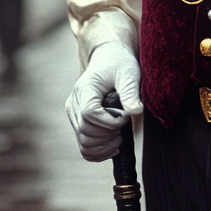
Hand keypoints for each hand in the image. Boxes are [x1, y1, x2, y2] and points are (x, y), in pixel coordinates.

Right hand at [64, 41, 142, 160]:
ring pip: (84, 143)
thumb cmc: (119, 63)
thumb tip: (136, 112)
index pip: (89, 113)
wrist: (108, 58)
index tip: (125, 117)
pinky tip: (113, 145)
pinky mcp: (77, 122)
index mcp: (85, 89)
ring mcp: (73, 114)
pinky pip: (83, 146)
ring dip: (104, 146)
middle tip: (125, 127)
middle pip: (86, 131)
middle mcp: (74, 103)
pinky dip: (98, 152)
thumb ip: (130, 92)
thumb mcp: (129, 73)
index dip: (109, 121)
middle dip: (109, 135)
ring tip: (119, 137)